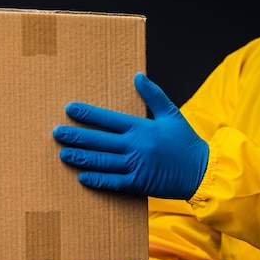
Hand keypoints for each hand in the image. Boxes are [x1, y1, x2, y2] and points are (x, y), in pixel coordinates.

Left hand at [52, 72, 208, 199]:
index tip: (69, 109)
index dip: (87, 114)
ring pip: (101, 161)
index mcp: (141, 128)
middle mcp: (135, 146)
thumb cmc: (186, 142)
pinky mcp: (137, 184)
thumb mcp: (172, 114)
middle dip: (76, 136)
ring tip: (63, 154)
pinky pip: (112, 182)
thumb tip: (138, 76)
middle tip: (56, 133)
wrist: (202, 171)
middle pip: (99, 140)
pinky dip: (97, 180)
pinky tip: (81, 177)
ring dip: (81, 157)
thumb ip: (153, 95)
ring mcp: (135, 166)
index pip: (108, 119)